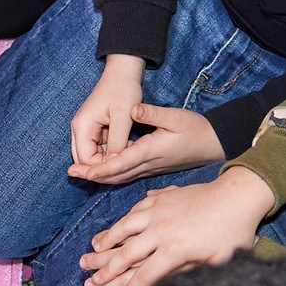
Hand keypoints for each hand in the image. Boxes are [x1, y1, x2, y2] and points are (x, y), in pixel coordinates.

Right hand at [68, 55, 145, 175]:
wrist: (122, 72)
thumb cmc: (123, 90)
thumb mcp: (123, 116)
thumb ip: (117, 141)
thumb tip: (115, 163)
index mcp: (82, 127)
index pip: (85, 160)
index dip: (102, 168)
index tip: (123, 165)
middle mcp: (79, 130)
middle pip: (84, 160)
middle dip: (103, 166)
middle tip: (125, 165)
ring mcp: (85, 129)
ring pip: (91, 155)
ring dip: (107, 158)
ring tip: (128, 155)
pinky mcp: (93, 128)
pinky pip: (98, 147)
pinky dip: (110, 151)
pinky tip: (126, 148)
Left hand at [74, 102, 224, 185]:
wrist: (214, 144)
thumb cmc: (197, 129)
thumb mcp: (176, 117)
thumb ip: (153, 114)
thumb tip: (134, 109)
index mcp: (150, 152)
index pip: (120, 163)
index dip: (100, 169)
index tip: (82, 172)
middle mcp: (148, 164)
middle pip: (116, 175)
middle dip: (93, 175)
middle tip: (71, 174)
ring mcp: (150, 168)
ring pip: (121, 176)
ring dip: (101, 176)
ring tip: (81, 174)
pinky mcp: (152, 167)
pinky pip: (128, 173)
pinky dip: (113, 174)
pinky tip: (101, 171)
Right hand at [80, 168, 273, 285]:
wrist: (238, 195)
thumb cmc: (234, 232)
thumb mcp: (220, 262)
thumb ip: (195, 277)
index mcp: (175, 249)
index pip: (146, 276)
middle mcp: (161, 230)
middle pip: (126, 254)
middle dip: (106, 270)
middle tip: (91, 281)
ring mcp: (158, 211)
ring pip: (124, 228)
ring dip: (106, 241)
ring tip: (93, 250)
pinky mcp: (161, 197)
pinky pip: (135, 210)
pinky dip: (122, 221)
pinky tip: (115, 228)